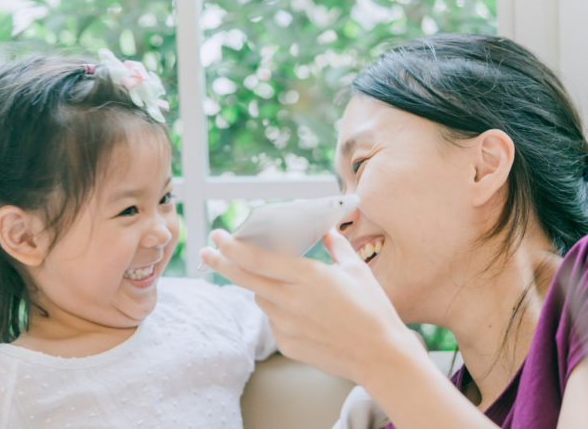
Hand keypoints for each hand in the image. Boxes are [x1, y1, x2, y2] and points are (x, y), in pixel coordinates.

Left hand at [199, 228, 424, 384]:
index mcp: (307, 276)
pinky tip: (305, 314)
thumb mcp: (357, 271)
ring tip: (289, 288)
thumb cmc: (373, 311)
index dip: (232, 247)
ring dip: (263, 288)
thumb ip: (337, 247)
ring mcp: (287, 325)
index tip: (218, 236)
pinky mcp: (288, 345)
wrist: (381, 356)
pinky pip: (274, 322)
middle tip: (206, 252)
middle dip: (221, 263)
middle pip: (244, 279)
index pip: (257, 259)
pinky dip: (280, 312)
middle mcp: (291, 300)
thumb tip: (327, 232)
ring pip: (261, 299)